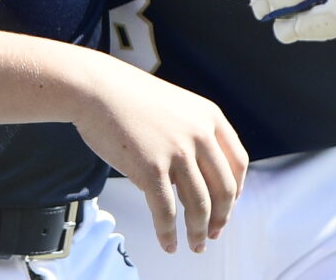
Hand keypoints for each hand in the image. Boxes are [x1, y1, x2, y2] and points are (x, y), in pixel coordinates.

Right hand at [72, 56, 248, 254]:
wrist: (97, 89)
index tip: (229, 207)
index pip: (238, 162)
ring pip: (199, 204)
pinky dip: (169, 234)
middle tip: (214, 234)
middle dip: (221, 218)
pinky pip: (166, 212)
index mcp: (210, 117)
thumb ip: (193, 135)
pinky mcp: (151, 169)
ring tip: (196, 245)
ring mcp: (177, 152)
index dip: (237, 190)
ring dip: (199, 231)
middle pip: (224, 188)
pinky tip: (168, 244)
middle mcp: (200, 134)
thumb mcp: (177, 108)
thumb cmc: (130, 99)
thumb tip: (197, 177)